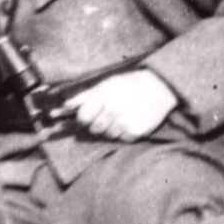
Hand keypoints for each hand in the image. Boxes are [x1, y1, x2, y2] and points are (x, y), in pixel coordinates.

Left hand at [58, 69, 178, 141]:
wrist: (159, 88)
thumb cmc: (129, 84)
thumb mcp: (105, 84)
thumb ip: (84, 96)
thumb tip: (64, 106)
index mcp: (104, 96)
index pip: (83, 117)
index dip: (82, 119)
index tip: (85, 118)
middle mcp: (114, 110)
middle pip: (94, 129)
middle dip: (95, 125)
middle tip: (105, 117)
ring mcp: (126, 122)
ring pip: (107, 136)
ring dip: (110, 129)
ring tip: (119, 117)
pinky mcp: (137, 132)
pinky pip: (121, 139)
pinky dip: (122, 133)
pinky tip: (128, 122)